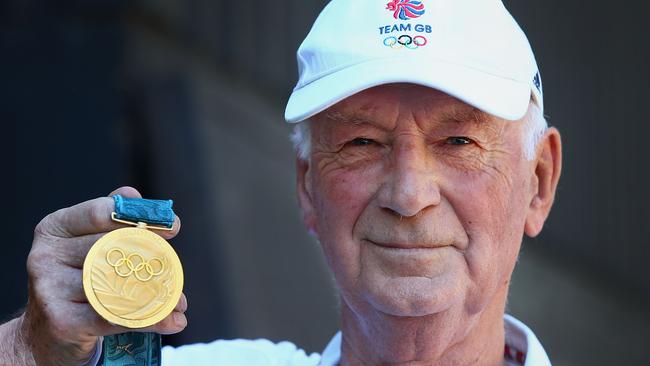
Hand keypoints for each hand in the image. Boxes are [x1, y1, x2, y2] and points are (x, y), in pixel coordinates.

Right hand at [7, 187, 186, 365]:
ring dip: (157, 294)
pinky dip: (150, 319)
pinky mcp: (62, 323)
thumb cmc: (76, 281)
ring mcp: (50, 290)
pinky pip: (116, 317)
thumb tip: (133, 195)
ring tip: (178, 300)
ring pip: (117, 285)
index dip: (141, 217)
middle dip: (152, 257)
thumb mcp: (86, 243)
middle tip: (176, 269)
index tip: (173, 226)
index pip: (100, 213)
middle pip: (111, 248)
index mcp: (55, 228)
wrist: (44, 336)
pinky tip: (172, 320)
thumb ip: (110, 218)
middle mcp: (46, 256)